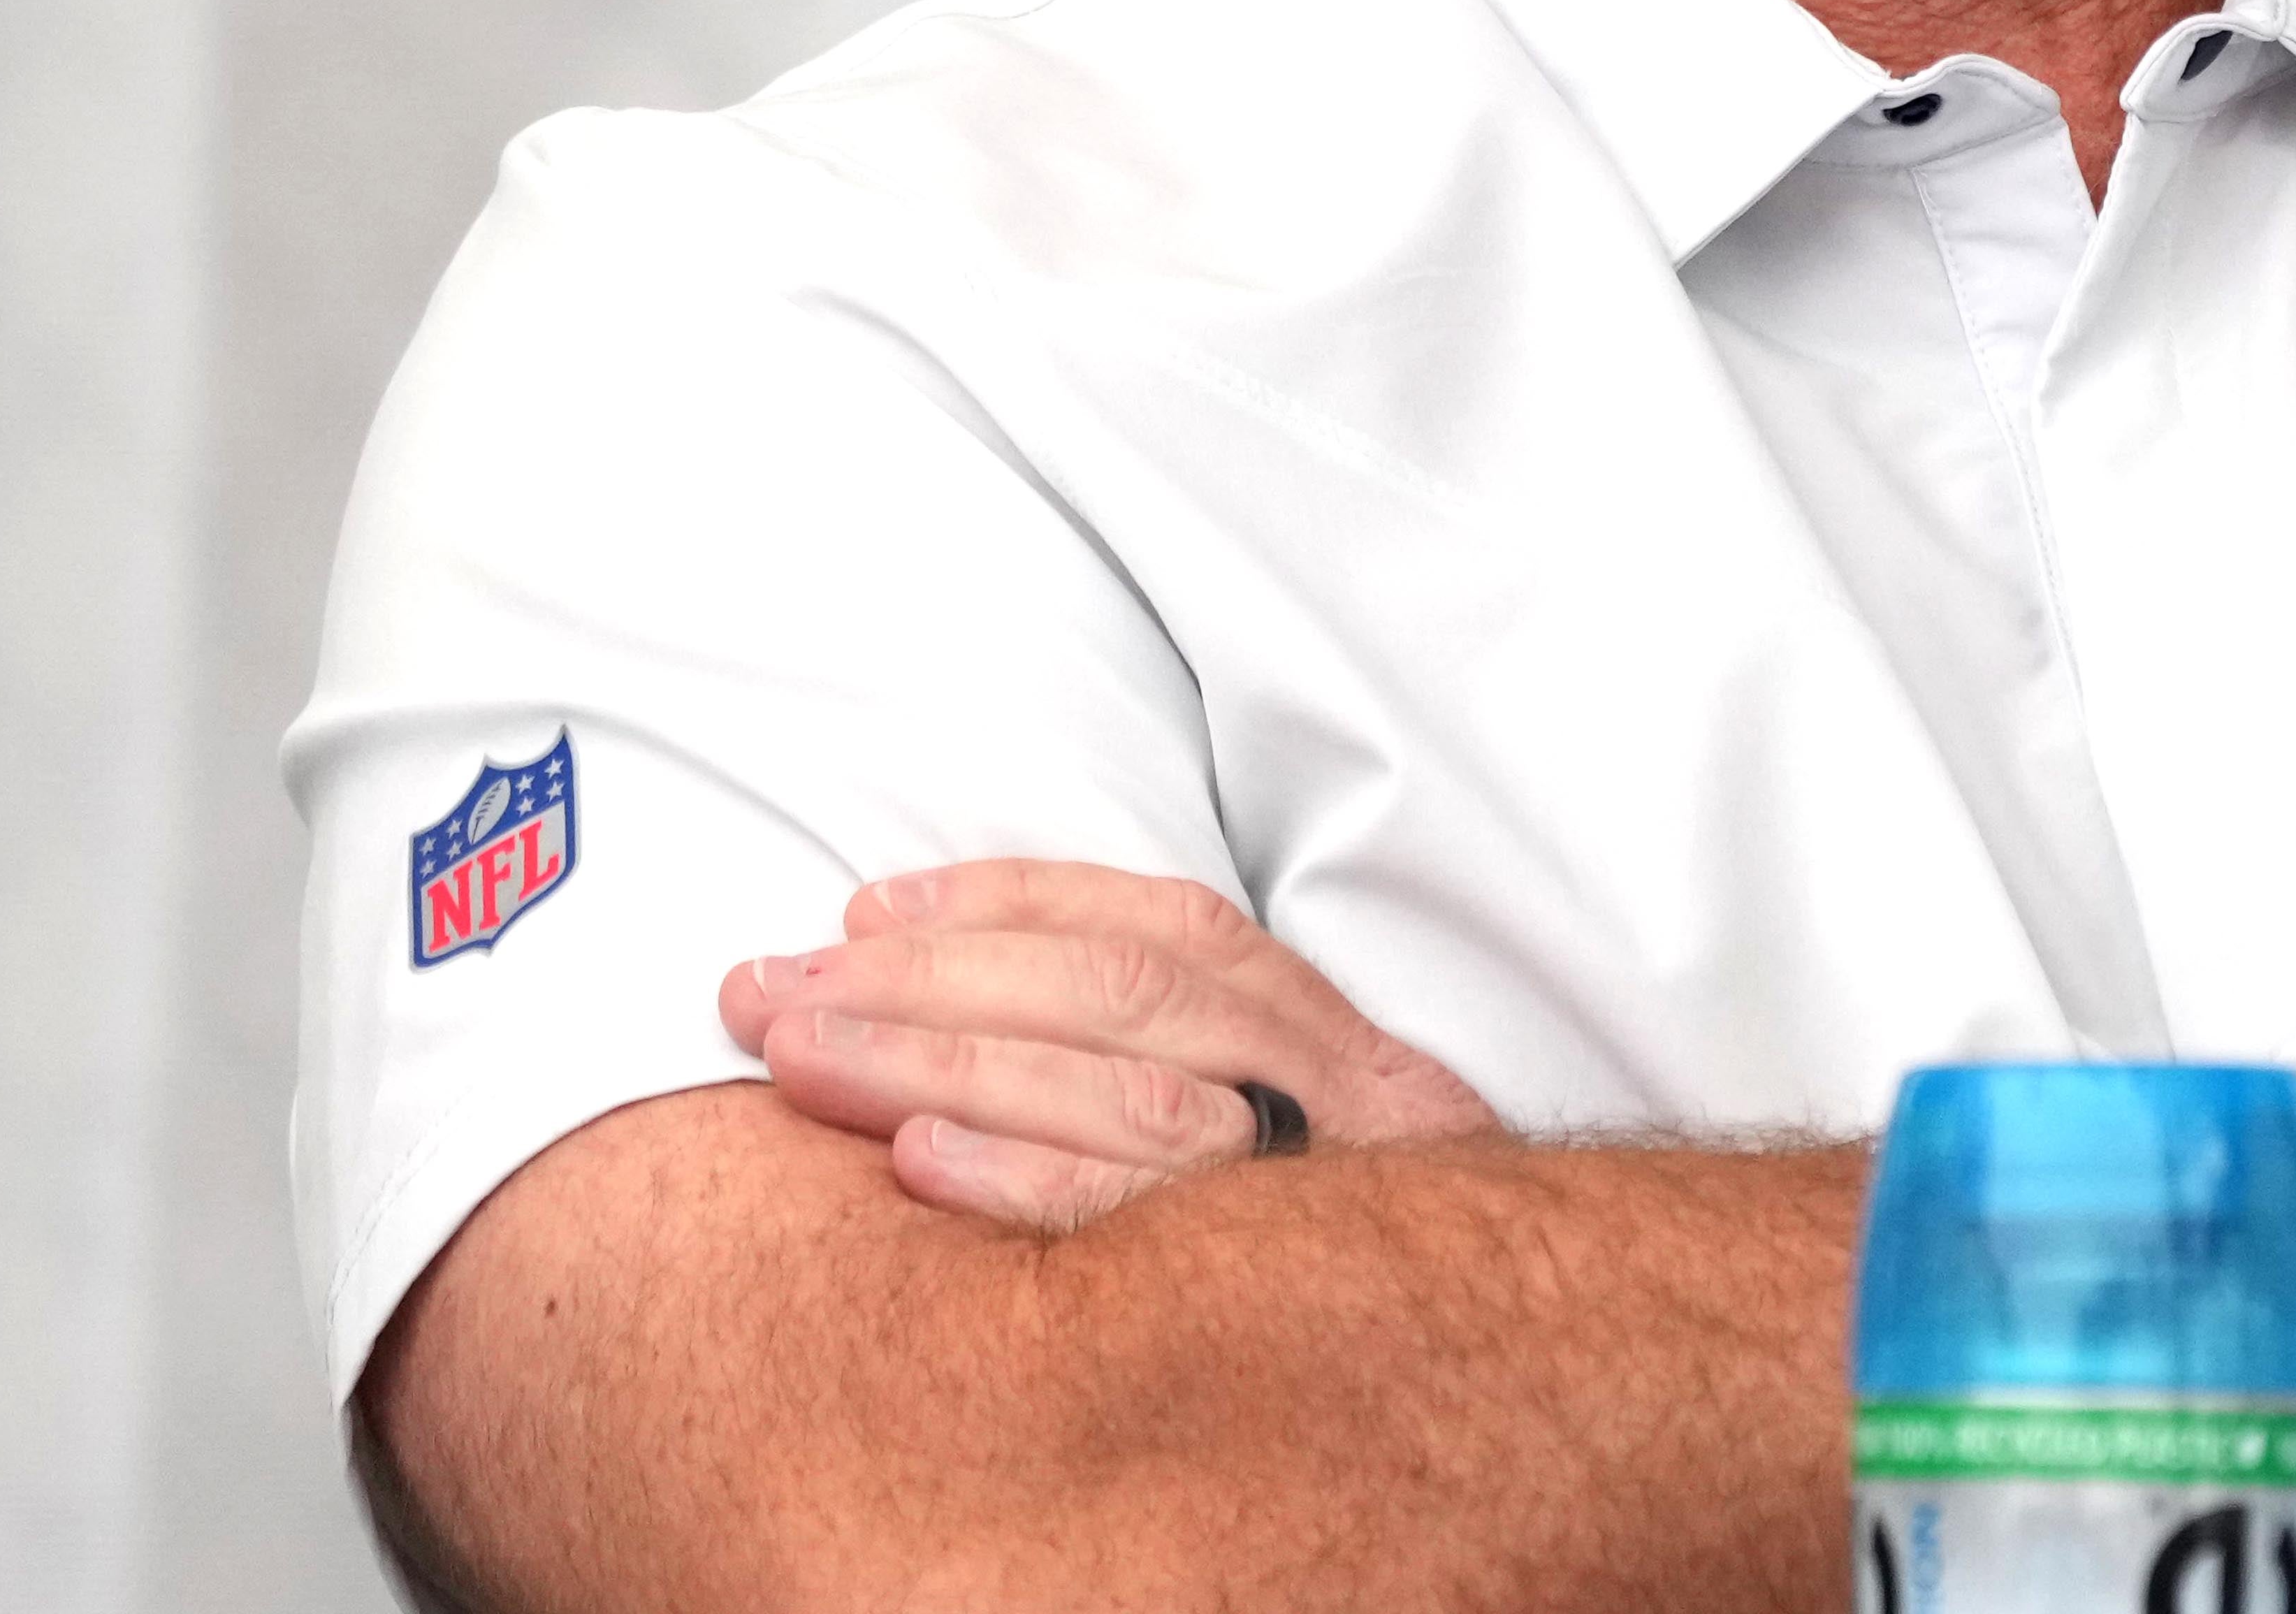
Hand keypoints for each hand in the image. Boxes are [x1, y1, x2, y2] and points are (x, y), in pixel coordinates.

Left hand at [718, 858, 1502, 1230]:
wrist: (1529, 1390)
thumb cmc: (1357, 1270)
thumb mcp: (1311, 1140)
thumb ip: (1178, 1073)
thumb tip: (962, 1003)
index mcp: (1342, 1045)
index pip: (1171, 935)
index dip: (1014, 904)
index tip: (866, 911)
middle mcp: (1354, 1104)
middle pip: (1121, 1003)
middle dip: (926, 983)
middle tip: (767, 993)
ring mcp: (1331, 1201)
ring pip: (1127, 1096)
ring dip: (942, 1063)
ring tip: (803, 1061)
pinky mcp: (1292, 1298)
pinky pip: (1146, 1226)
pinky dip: (1025, 1181)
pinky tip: (917, 1165)